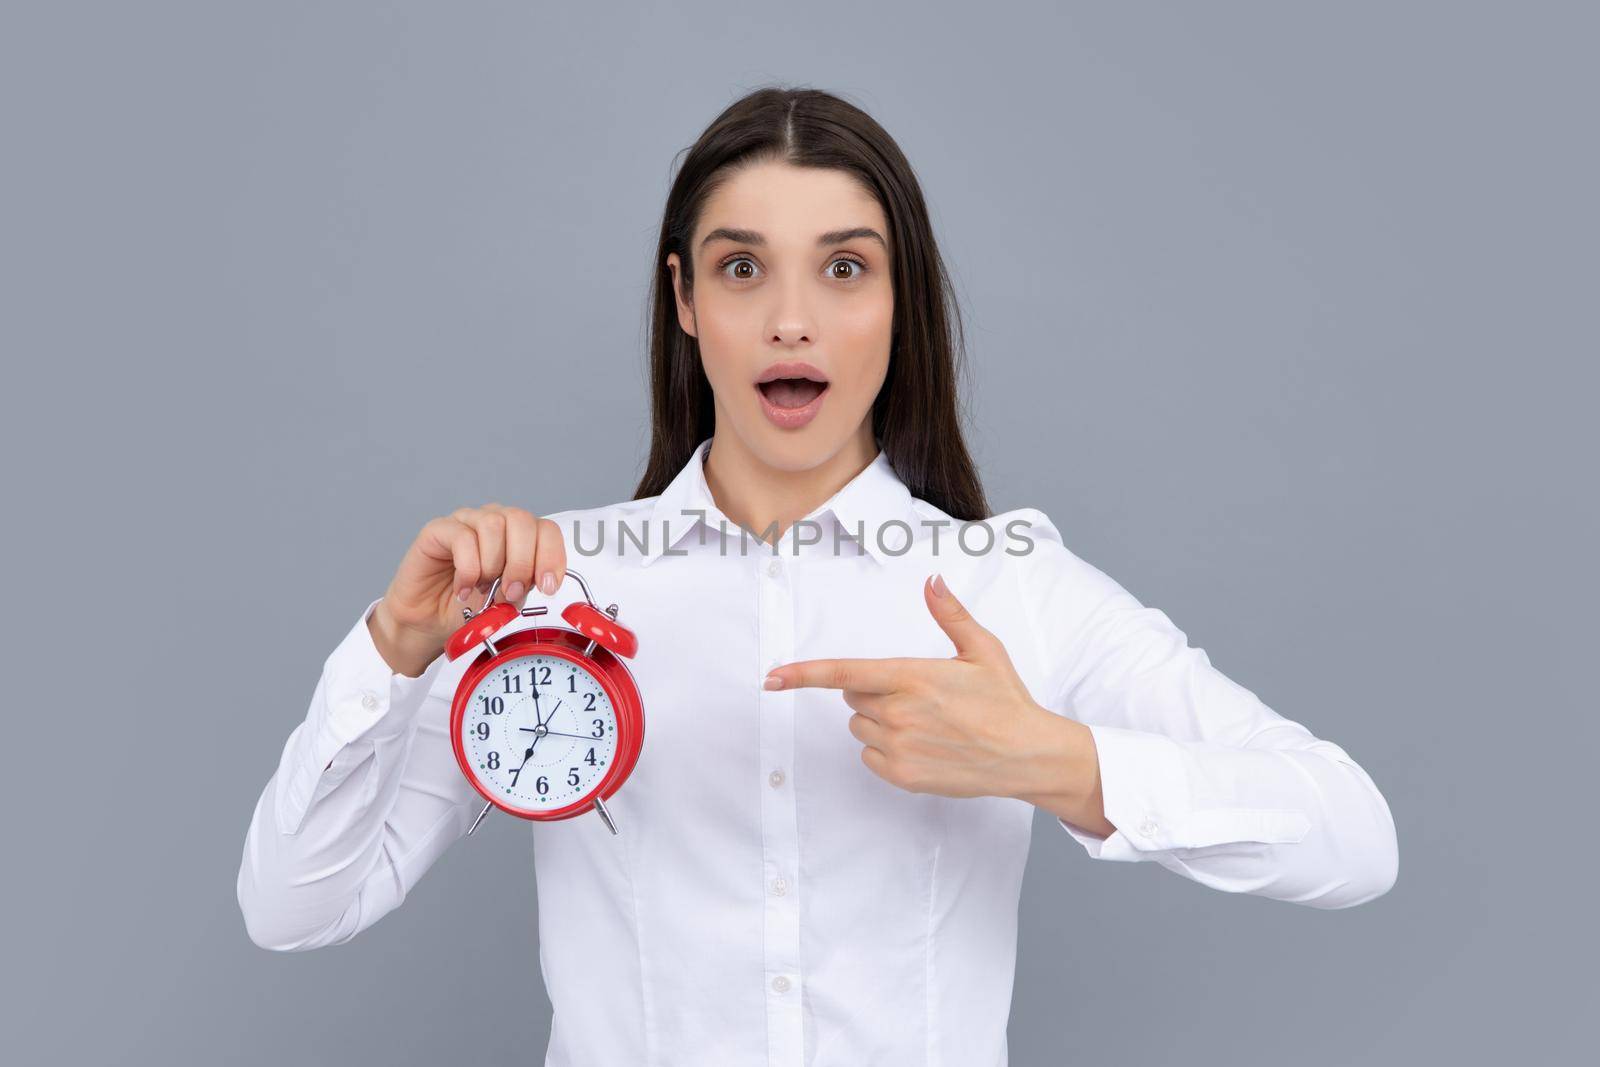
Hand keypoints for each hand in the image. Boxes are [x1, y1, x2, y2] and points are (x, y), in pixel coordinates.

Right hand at [369, 503, 566, 675]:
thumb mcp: (510, 600)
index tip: (547, 587)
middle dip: (521, 562)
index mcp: (518, 536)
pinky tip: (464, 588)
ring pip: (493, 524)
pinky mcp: (438, 529)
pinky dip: (468, 569)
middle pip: (521, 520)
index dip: (551, 556)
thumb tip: (542, 579)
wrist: (431, 622)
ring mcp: (466, 521)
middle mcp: (494, 521)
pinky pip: (462, 537)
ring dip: (492, 564)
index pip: (546, 529)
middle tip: (510, 592)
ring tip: (483, 589)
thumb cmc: (471, 607)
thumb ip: (527, 583)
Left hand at [764, 572, 1096, 808]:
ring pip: (859, 726)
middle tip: (916, 694)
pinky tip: (923, 745)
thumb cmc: (1005, 699)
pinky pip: (870, 757)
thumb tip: (933, 581)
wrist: (1027, 755)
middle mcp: (898, 713)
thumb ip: (950, 614)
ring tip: (924, 721)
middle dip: (873, 691)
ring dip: (878, 721)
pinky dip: (887, 750)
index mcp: (911, 677)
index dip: (802, 674)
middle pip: (852, 696)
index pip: (843, 672)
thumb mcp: (982, 650)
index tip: (771, 677)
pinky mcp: (902, 775)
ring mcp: (899, 747)